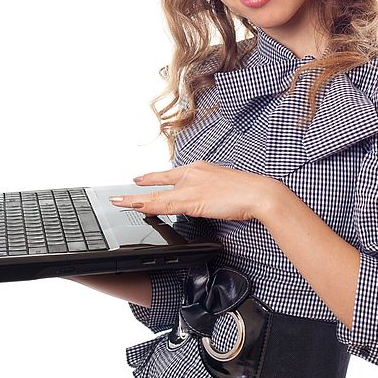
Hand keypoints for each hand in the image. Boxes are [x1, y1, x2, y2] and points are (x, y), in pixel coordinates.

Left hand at [109, 161, 284, 220]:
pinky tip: (137, 208)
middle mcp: (192, 174)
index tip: (139, 179)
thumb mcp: (223, 186)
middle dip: (138, 188)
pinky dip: (149, 206)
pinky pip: (165, 205)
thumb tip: (204, 199)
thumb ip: (209, 191)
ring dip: (135, 200)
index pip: (170, 174)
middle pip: (159, 183)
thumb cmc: (247, 191)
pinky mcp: (193, 200)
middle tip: (119, 194)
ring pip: (157, 196)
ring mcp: (191, 187)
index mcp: (199, 169)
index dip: (152, 178)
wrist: (259, 192)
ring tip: (118, 202)